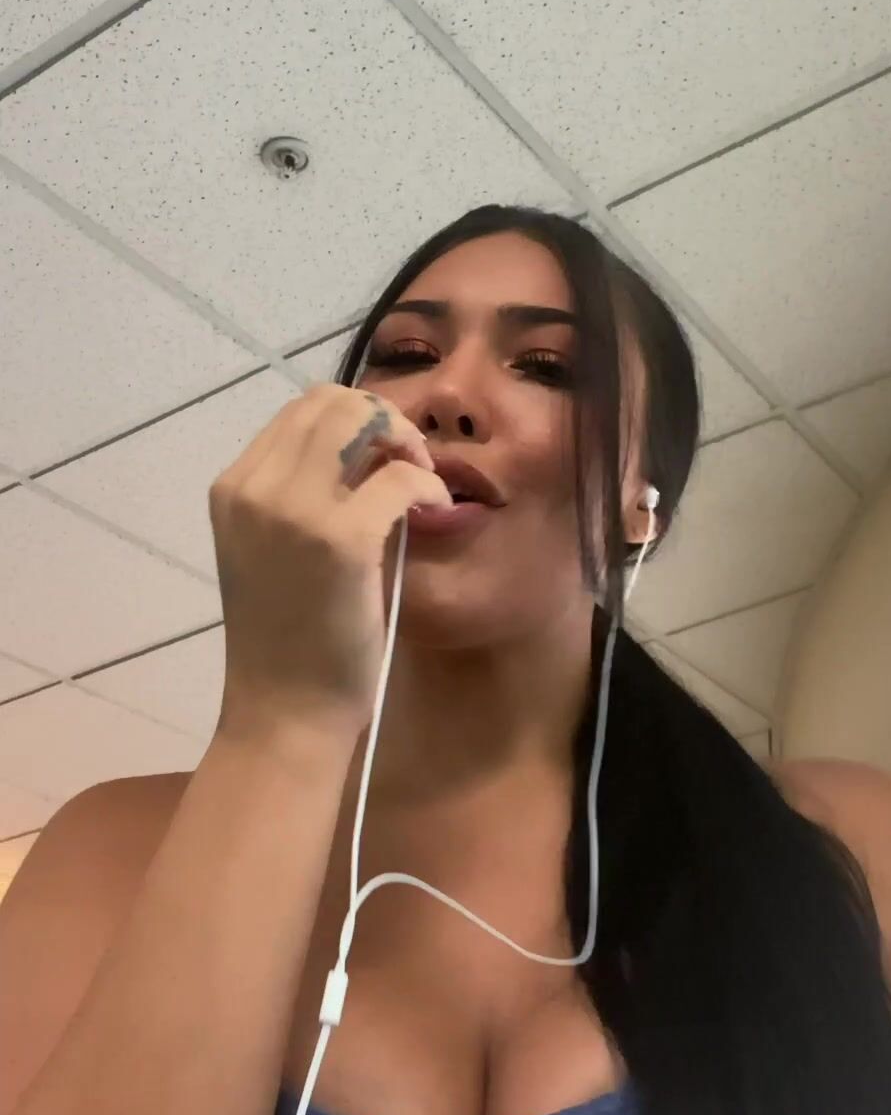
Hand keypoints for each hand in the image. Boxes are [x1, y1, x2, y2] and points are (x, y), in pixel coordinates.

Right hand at [208, 383, 452, 742]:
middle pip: (332, 401)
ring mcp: (293, 510)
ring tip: (420, 483)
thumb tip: (371, 446)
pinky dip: (427, 485)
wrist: (284, 712)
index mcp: (233, 488)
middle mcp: (254, 488)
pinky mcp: (341, 539)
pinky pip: (401, 477)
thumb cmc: (288, 640)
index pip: (302, 409)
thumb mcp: (279, 549)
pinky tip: (433, 511)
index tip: (384, 457)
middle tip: (410, 463)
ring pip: (363, 421)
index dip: (355, 418)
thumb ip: (308, 494)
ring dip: (405, 442)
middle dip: (383, 419)